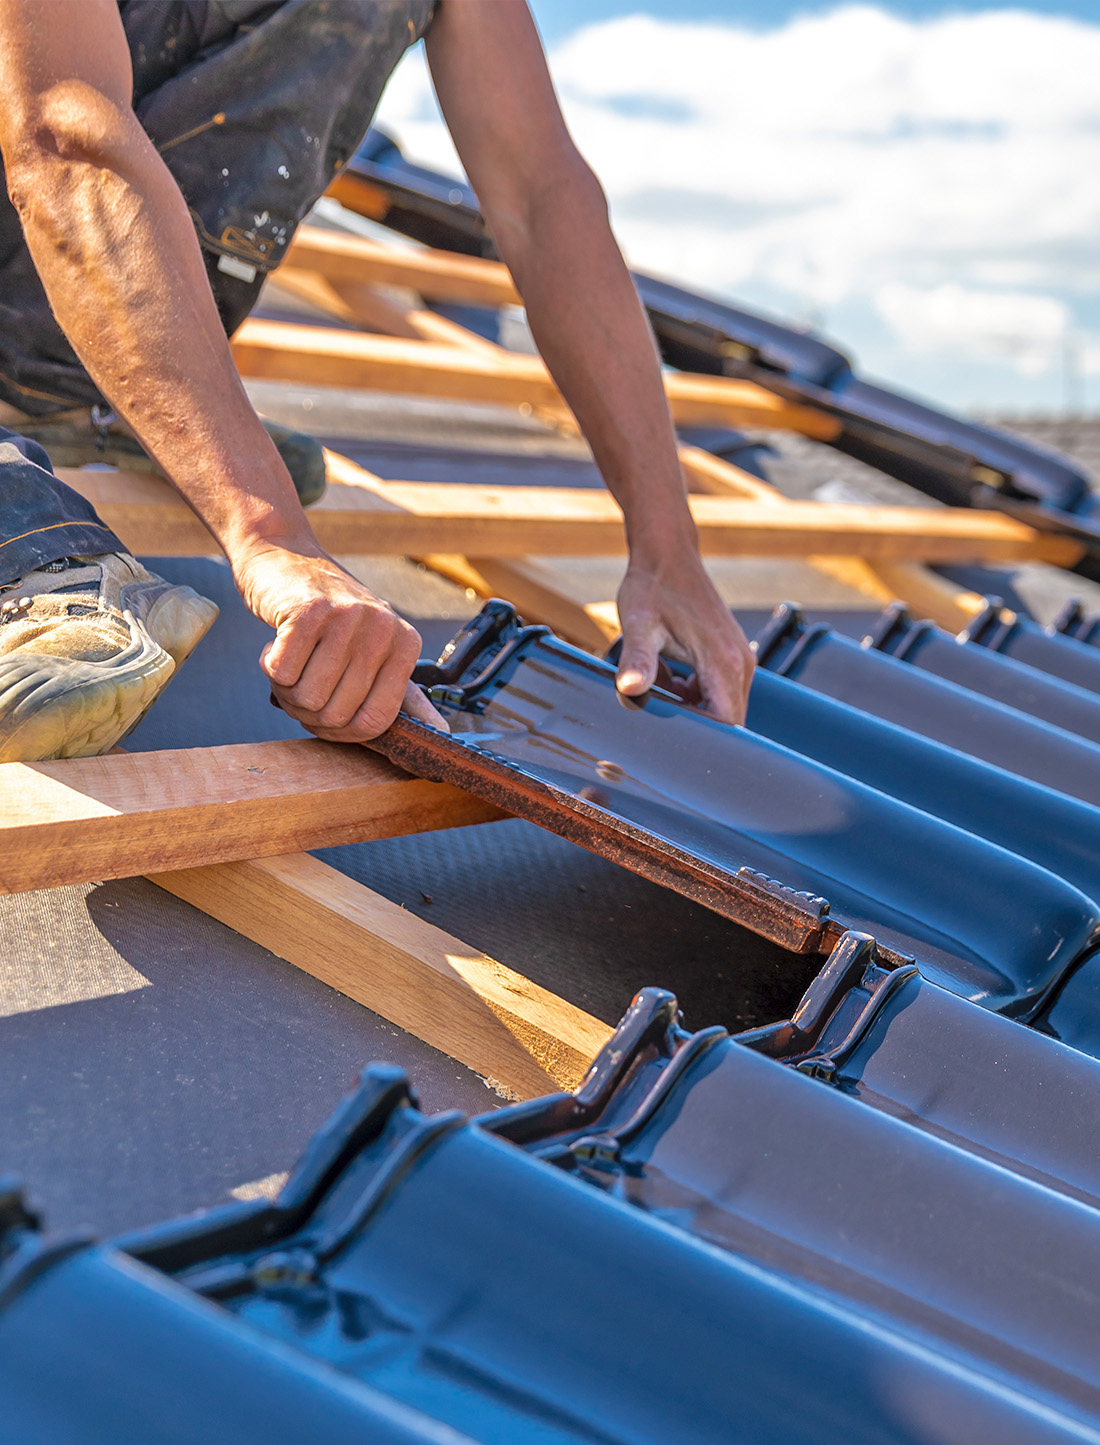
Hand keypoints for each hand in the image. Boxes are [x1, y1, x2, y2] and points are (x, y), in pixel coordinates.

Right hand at [232, 542, 447, 741]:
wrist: (286, 557)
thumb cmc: (330, 616)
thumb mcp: (374, 649)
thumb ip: (402, 693)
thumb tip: (440, 732)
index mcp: (406, 644)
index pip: (376, 720)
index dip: (341, 732)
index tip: (323, 717)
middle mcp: (384, 628)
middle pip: (337, 715)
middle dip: (307, 711)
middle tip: (298, 682)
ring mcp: (348, 617)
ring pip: (308, 698)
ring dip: (286, 690)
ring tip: (289, 661)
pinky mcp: (307, 610)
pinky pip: (280, 674)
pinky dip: (269, 666)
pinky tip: (276, 643)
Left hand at [615, 547, 753, 723]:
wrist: (667, 554)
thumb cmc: (652, 587)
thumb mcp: (638, 625)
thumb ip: (637, 660)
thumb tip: (629, 690)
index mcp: (722, 661)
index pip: (726, 723)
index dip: (700, 736)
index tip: (669, 733)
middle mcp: (740, 662)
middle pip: (728, 719)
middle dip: (693, 723)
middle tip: (656, 707)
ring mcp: (740, 658)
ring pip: (722, 705)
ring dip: (690, 707)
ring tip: (660, 683)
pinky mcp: (732, 654)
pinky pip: (718, 691)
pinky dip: (692, 693)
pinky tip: (668, 675)